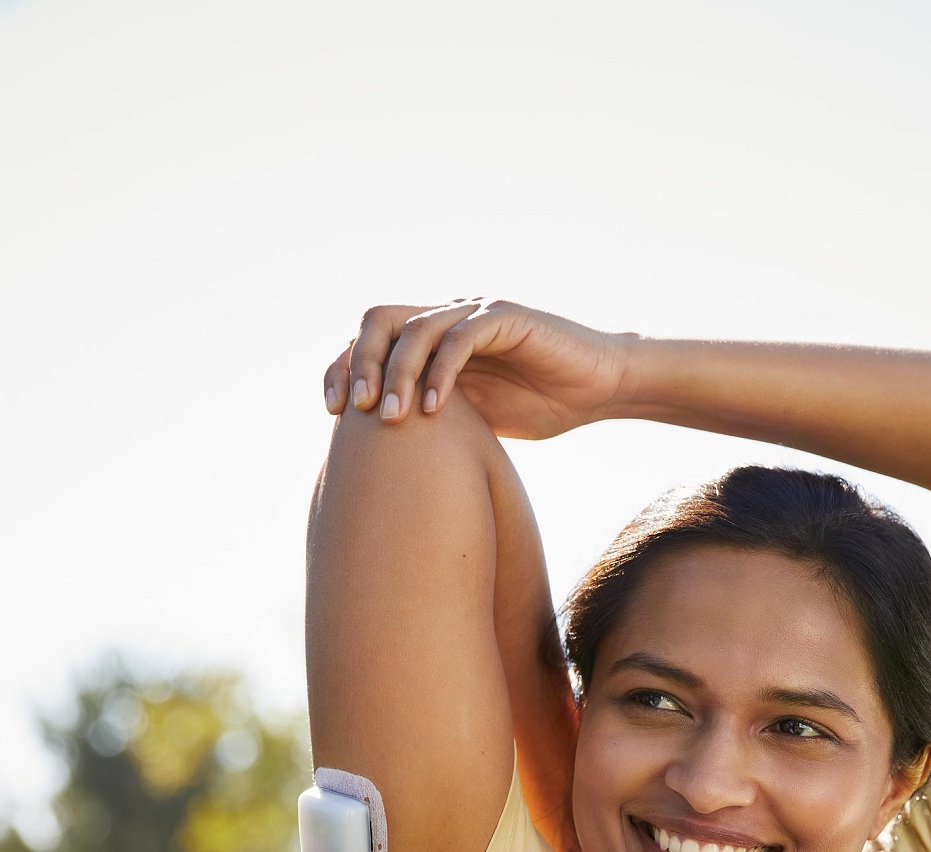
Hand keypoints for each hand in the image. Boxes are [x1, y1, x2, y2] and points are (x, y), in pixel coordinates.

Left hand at [324, 299, 632, 439]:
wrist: (599, 388)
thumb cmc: (540, 405)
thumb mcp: (471, 420)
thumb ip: (431, 420)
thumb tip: (381, 457)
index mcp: (431, 339)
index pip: (368, 341)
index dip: (341, 370)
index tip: (332, 414)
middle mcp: (446, 318)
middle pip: (378, 323)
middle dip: (359, 365)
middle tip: (356, 411)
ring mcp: (474, 314)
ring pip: (415, 329)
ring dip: (398, 374)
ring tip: (395, 418)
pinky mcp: (506, 317)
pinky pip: (461, 338)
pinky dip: (442, 373)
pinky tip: (435, 410)